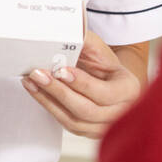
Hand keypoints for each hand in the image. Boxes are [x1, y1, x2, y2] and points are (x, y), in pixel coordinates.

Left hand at [21, 29, 141, 139]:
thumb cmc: (104, 64)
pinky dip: (49, 107)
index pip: (106, 93)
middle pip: (88, 110)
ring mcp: (104, 126)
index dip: (83, 84)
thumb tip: (64, 31)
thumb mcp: (99, 49)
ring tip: (32, 82)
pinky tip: (37, 92)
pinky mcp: (87, 131)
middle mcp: (120, 112)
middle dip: (59, 92)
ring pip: (74, 120)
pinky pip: (66, 123)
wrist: (106, 79)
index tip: (62, 70)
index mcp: (129, 90)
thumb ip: (84, 41)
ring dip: (48, 100)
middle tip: (38, 75)